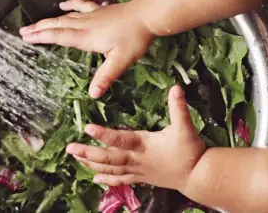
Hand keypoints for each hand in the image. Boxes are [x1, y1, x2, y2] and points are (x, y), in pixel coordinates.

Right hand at [19, 0, 154, 97]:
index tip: (26, 38)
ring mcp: (92, 16)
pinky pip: (81, 6)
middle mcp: (85, 25)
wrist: (147, 15)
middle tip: (22, 32)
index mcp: (86, 37)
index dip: (41, 37)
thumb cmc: (134, 39)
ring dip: (49, 21)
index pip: (58, 37)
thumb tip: (92, 95)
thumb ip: (106, 77)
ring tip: (35, 24)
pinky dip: (70, 5)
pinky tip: (63, 5)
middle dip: (38, 29)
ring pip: (65, 17)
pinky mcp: (100, 11)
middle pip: (57, 25)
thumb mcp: (120, 61)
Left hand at [65, 85, 205, 190]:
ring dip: (91, 164)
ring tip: (75, 158)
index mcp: (144, 145)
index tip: (87, 128)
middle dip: (88, 153)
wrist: (197, 176)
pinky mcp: (140, 178)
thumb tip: (175, 87)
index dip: (103, 134)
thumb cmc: (190, 151)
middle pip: (108, 158)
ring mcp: (137, 171)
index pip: (120, 139)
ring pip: (110, 170)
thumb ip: (179, 108)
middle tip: (70, 149)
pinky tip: (95, 178)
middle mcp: (136, 159)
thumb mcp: (185, 127)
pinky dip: (106, 180)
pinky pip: (120, 180)